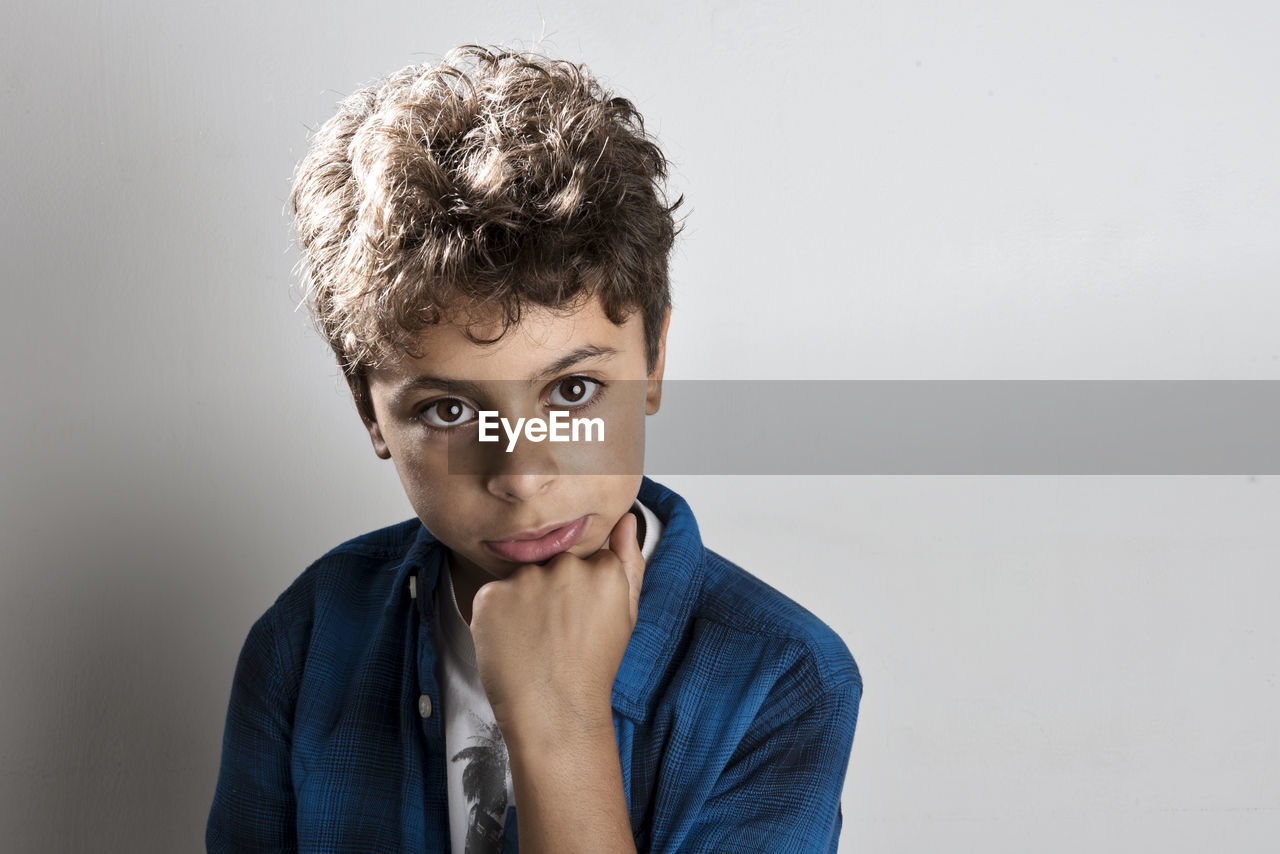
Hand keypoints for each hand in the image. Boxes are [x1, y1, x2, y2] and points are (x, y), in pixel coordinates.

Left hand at [469, 511, 644, 748]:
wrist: (554, 714)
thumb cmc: (592, 668)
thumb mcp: (625, 615)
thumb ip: (628, 560)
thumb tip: (626, 519)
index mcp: (602, 569)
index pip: (586, 561)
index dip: (581, 593)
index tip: (580, 621)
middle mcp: (565, 566)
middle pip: (553, 565)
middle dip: (552, 592)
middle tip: (557, 634)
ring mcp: (525, 580)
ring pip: (522, 579)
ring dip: (524, 602)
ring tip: (535, 642)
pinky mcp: (491, 595)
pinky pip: (493, 596)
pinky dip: (498, 617)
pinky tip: (513, 644)